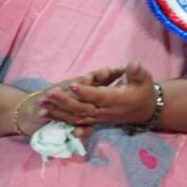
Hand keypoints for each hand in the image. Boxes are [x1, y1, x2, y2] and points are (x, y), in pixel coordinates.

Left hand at [35, 67, 160, 129]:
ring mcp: (98, 118)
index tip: (72, 85)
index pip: (99, 96)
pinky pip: (74, 122)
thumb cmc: (143, 90)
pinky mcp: (93, 121)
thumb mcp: (144, 79)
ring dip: (57, 111)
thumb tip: (131, 64)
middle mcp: (105, 111)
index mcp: (117, 100)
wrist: (145, 110)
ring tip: (41, 105)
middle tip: (49, 94)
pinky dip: (59, 119)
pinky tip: (44, 114)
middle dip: (65, 102)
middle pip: (83, 108)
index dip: (86, 92)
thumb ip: (137, 72)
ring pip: (75, 117)